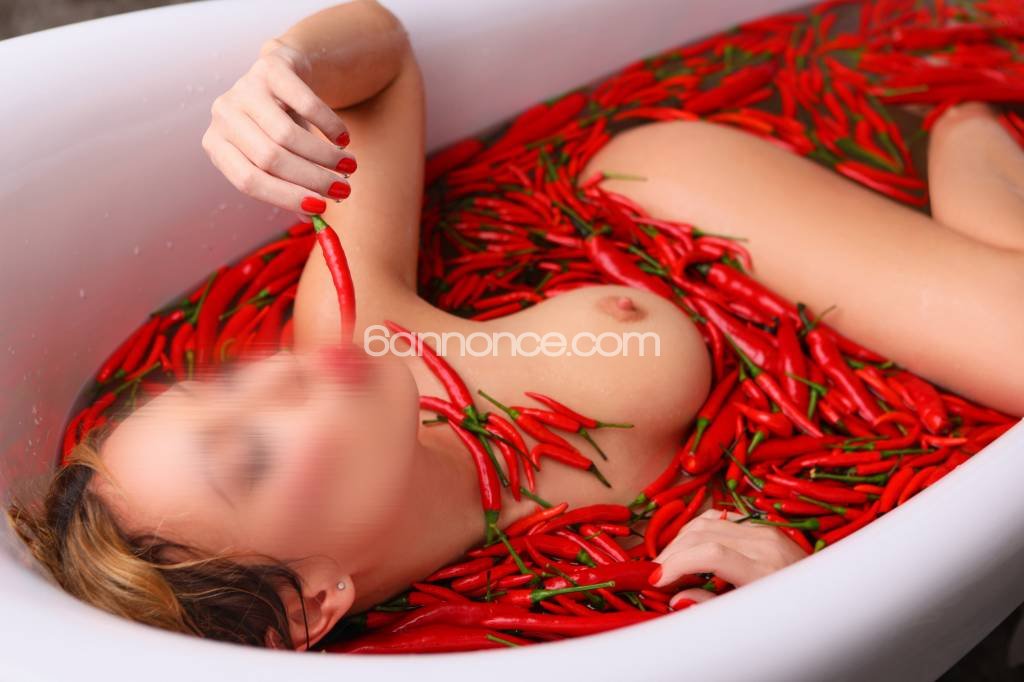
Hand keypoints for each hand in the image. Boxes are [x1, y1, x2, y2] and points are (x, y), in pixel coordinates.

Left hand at [201, 38, 355, 217]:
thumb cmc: (281, 126)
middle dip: (313, 179)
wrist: (286, 72)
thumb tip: (314, 219)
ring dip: (325, 156)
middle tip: (344, 191)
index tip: (321, 208)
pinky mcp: (270, 66)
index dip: (286, 197)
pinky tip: (343, 138)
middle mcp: (223, 115)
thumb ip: (291, 187)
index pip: (248, 181)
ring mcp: (244, 87)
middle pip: (269, 158)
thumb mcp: (279, 158)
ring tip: (349, 166)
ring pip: (287, 135)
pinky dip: (329, 125)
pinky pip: (305, 102)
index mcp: (218, 145)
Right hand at [648, 509, 807, 609]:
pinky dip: (698, 528)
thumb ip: (710, 605)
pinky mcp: (763, 526)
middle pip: (703, 533)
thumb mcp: (752, 618)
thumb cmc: (791, 615)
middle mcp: (765, 544)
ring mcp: (765, 530)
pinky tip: (687, 544)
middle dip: (672, 553)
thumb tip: (674, 598)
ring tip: (667, 561)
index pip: (711, 554)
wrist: (826, 598)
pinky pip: (722, 517)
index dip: (677, 563)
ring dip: (680, 539)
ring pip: (708, 520)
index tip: (655, 580)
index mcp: (765, 571)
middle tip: (653, 573)